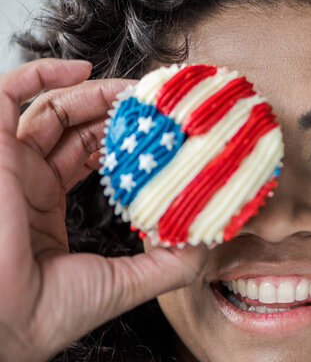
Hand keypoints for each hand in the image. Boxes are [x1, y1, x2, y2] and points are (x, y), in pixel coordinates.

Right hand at [0, 59, 205, 361]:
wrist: (3, 324)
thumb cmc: (47, 311)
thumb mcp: (122, 283)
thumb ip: (168, 265)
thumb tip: (209, 244)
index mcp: (48, 206)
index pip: (87, 158)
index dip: (121, 141)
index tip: (158, 129)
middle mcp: (28, 180)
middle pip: (74, 129)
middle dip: (115, 112)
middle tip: (153, 104)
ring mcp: (9, 162)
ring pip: (51, 108)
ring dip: (94, 93)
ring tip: (135, 92)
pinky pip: (8, 93)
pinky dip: (42, 74)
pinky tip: (83, 69)